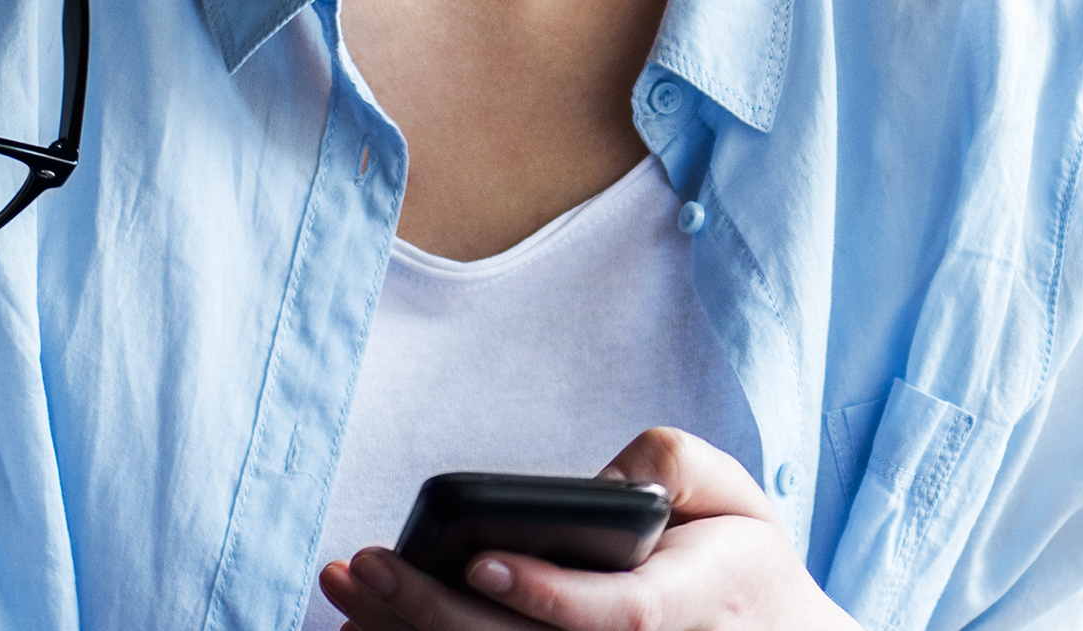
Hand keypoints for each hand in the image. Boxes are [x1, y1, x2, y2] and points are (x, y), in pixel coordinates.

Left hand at [318, 428, 858, 630]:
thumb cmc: (736, 558)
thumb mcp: (735, 495)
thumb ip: (675, 468)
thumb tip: (598, 482)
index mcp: (689, 606)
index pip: (615, 616)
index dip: (548, 593)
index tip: (483, 559)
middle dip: (435, 611)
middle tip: (366, 564)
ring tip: (346, 591)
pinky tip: (366, 627)